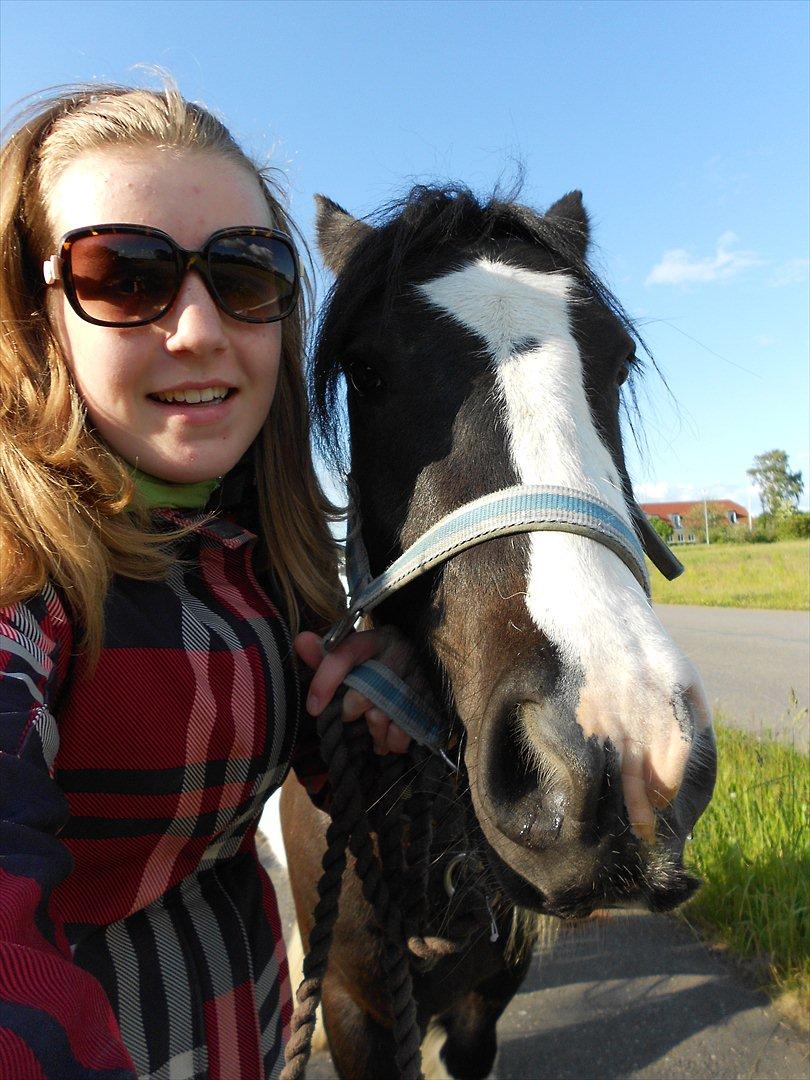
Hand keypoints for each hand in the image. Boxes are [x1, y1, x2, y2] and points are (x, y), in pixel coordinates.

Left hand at [294, 627, 427, 754]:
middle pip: (365, 693)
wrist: (421, 664)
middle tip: (349, 716)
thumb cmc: (377, 664)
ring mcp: (419, 676)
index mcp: (374, 639)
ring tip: (373, 732)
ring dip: (374, 731)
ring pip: (384, 715)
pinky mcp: (432, 699)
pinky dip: (394, 740)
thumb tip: (300, 641)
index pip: (344, 655)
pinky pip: (407, 729)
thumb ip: (323, 656)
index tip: (313, 708)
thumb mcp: (351, 656)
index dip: (325, 682)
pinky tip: (390, 739)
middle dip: (351, 710)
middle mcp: (399, 652)